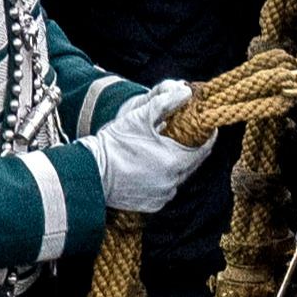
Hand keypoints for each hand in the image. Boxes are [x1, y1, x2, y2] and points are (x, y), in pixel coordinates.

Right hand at [85, 78, 203, 215]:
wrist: (89, 172)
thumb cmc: (114, 143)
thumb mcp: (139, 118)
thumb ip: (165, 103)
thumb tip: (186, 92)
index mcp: (175, 161)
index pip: (203, 149)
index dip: (207, 137)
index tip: (207, 128)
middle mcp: (173, 182)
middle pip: (191, 164)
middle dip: (190, 150)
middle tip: (184, 137)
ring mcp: (163, 196)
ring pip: (178, 178)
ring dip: (175, 165)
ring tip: (161, 151)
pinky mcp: (152, 205)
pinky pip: (165, 190)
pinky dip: (162, 180)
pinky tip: (150, 169)